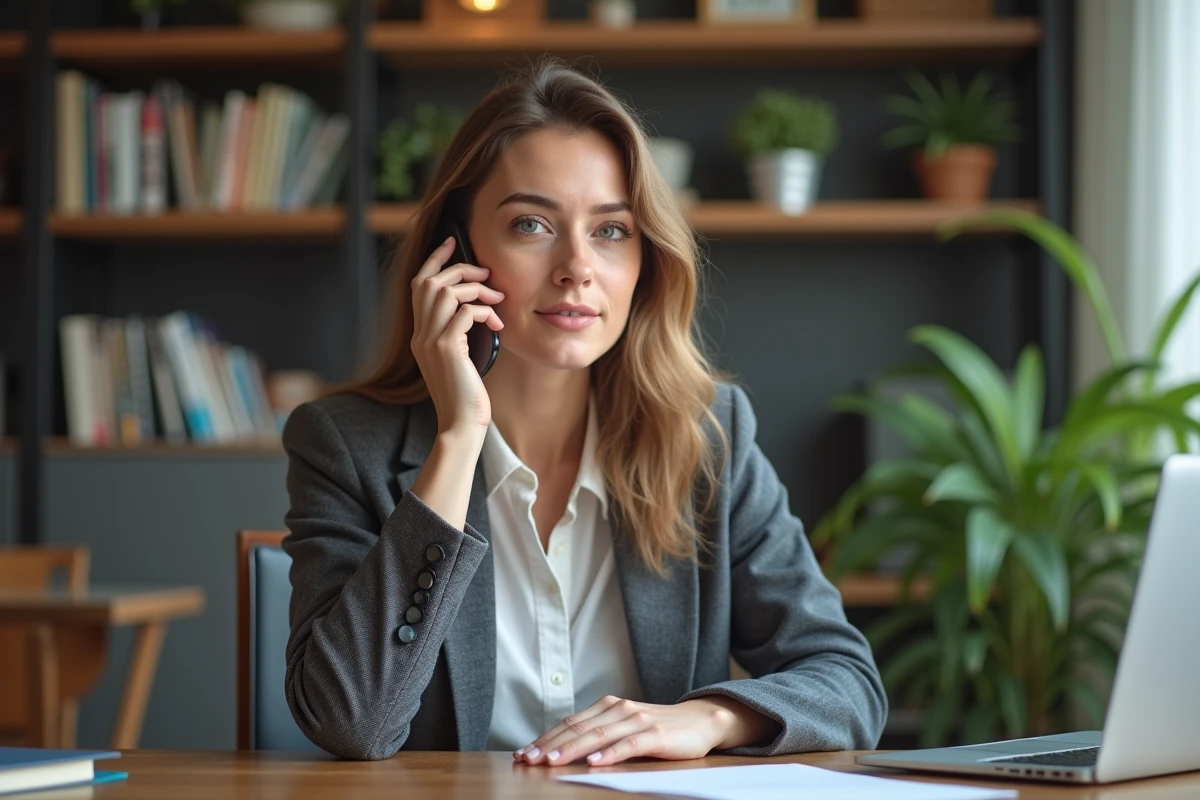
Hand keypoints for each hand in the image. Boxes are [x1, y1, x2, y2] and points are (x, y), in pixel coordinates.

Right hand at [409, 236, 504, 433]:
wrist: (462, 425)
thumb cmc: (467, 396)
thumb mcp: (459, 360)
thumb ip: (459, 334)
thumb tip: (477, 309)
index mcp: (421, 335)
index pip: (419, 285)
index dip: (435, 260)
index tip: (452, 242)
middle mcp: (420, 335)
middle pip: (430, 281)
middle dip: (461, 269)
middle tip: (486, 275)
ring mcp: (431, 341)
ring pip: (446, 292)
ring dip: (476, 290)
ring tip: (497, 301)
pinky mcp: (448, 349)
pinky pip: (466, 313)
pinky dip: (485, 312)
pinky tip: (498, 326)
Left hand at [513, 696, 746, 767]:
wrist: (700, 721)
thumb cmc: (658, 729)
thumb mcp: (624, 727)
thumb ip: (598, 733)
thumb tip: (561, 749)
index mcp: (607, 706)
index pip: (570, 723)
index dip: (545, 738)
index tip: (524, 754)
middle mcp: (618, 709)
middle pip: (578, 728)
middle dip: (550, 745)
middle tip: (528, 760)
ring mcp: (637, 720)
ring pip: (598, 736)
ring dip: (572, 750)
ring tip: (552, 762)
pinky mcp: (654, 734)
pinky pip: (628, 745)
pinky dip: (609, 754)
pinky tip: (594, 763)